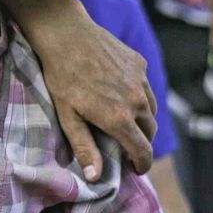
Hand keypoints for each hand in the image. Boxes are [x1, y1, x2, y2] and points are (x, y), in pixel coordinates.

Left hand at [39, 21, 156, 178]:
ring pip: (151, 109)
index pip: (143, 150)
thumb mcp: (67, 117)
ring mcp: (141, 81)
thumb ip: (85, 147)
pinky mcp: (140, 64)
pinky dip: (137, 97)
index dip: (142, 164)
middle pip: (149, 131)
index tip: (137, 170)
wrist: (66, 35)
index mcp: (120, 119)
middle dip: (141, 143)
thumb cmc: (61, 77)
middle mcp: (137, 101)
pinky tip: (119, 94)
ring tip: (124, 123)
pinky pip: (144, 87)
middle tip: (127, 148)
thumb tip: (96, 177)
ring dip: (142, 120)